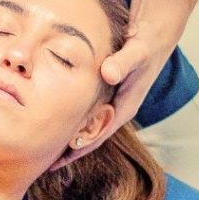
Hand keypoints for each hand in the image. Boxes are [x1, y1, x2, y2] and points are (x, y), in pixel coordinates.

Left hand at [48, 23, 173, 171]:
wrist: (155, 36)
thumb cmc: (145, 46)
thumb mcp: (136, 53)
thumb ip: (123, 63)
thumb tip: (108, 74)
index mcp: (125, 107)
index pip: (99, 135)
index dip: (78, 148)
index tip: (57, 158)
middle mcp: (118, 109)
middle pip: (90, 137)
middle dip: (69, 151)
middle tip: (43, 163)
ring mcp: (112, 103)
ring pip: (87, 127)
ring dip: (68, 138)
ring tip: (44, 148)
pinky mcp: (106, 94)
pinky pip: (86, 113)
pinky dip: (71, 120)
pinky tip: (54, 121)